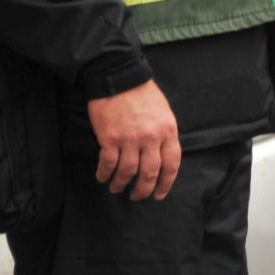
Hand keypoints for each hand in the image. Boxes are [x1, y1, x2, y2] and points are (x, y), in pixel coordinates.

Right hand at [88, 79, 180, 200]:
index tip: (159, 194)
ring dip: (121, 184)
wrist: (118, 77)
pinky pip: (108, 164)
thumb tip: (161, 156)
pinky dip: (105, 174)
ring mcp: (130, 139)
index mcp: (168, 131)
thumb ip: (164, 134)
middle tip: (137, 197)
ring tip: (117, 188)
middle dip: (143, 190)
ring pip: (128, 172)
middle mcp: (151, 138)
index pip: (171, 164)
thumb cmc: (141, 93)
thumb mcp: (163, 112)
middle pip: (150, 173)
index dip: (166, 183)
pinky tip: (103, 177)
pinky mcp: (110, 138)